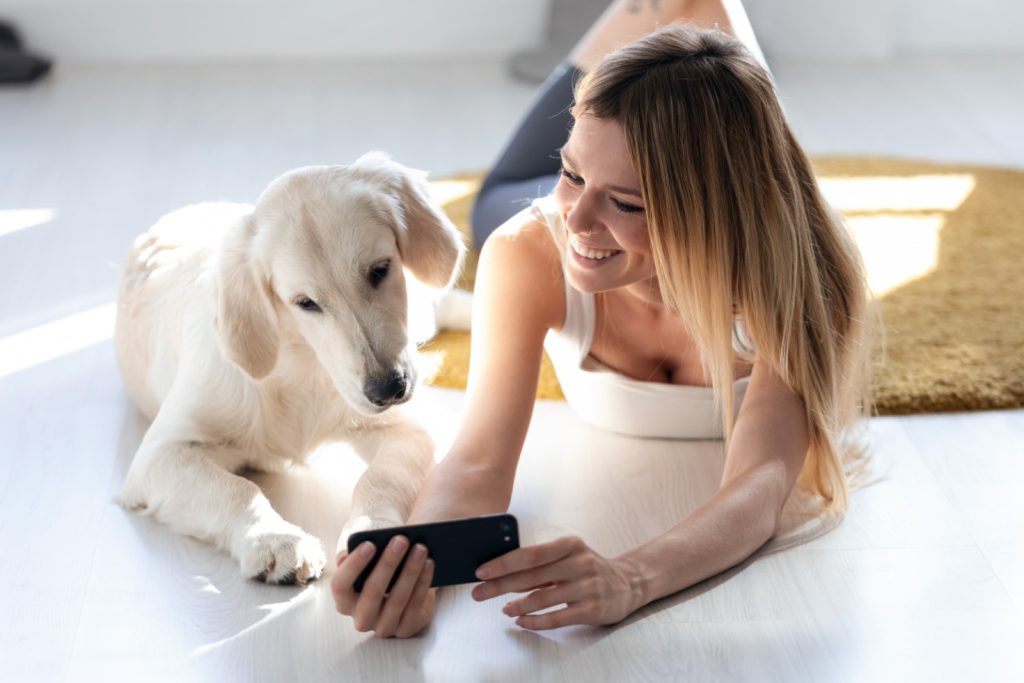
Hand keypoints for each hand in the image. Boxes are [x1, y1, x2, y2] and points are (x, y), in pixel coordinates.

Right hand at [330, 535, 436, 637]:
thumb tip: (346, 556)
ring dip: (410, 571)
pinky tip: (429, 563)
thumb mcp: (365, 564)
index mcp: (344, 601)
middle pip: (372, 592)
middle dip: (388, 563)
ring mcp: (383, 627)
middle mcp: (361, 618)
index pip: (340, 585)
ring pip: (397, 599)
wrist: (403, 591)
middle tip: (401, 540)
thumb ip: (354, 557)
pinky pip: (415, 605)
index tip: (370, 544)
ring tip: (420, 548)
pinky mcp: (406, 629)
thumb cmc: (380, 572)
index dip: (354, 565)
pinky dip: (423, 582)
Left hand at [470, 536, 641, 629]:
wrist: (628, 584)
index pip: (531, 554)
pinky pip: (556, 618)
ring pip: (542, 599)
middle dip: (500, 586)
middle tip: (478, 593)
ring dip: (517, 605)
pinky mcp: (592, 609)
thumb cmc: (588, 568)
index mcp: (570, 545)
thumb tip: (502, 572)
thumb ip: (542, 562)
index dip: (503, 563)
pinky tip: (521, 621)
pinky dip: (535, 621)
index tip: (481, 571)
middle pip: (531, 576)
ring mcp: (587, 587)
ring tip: (502, 609)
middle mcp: (580, 563)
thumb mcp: (569, 555)